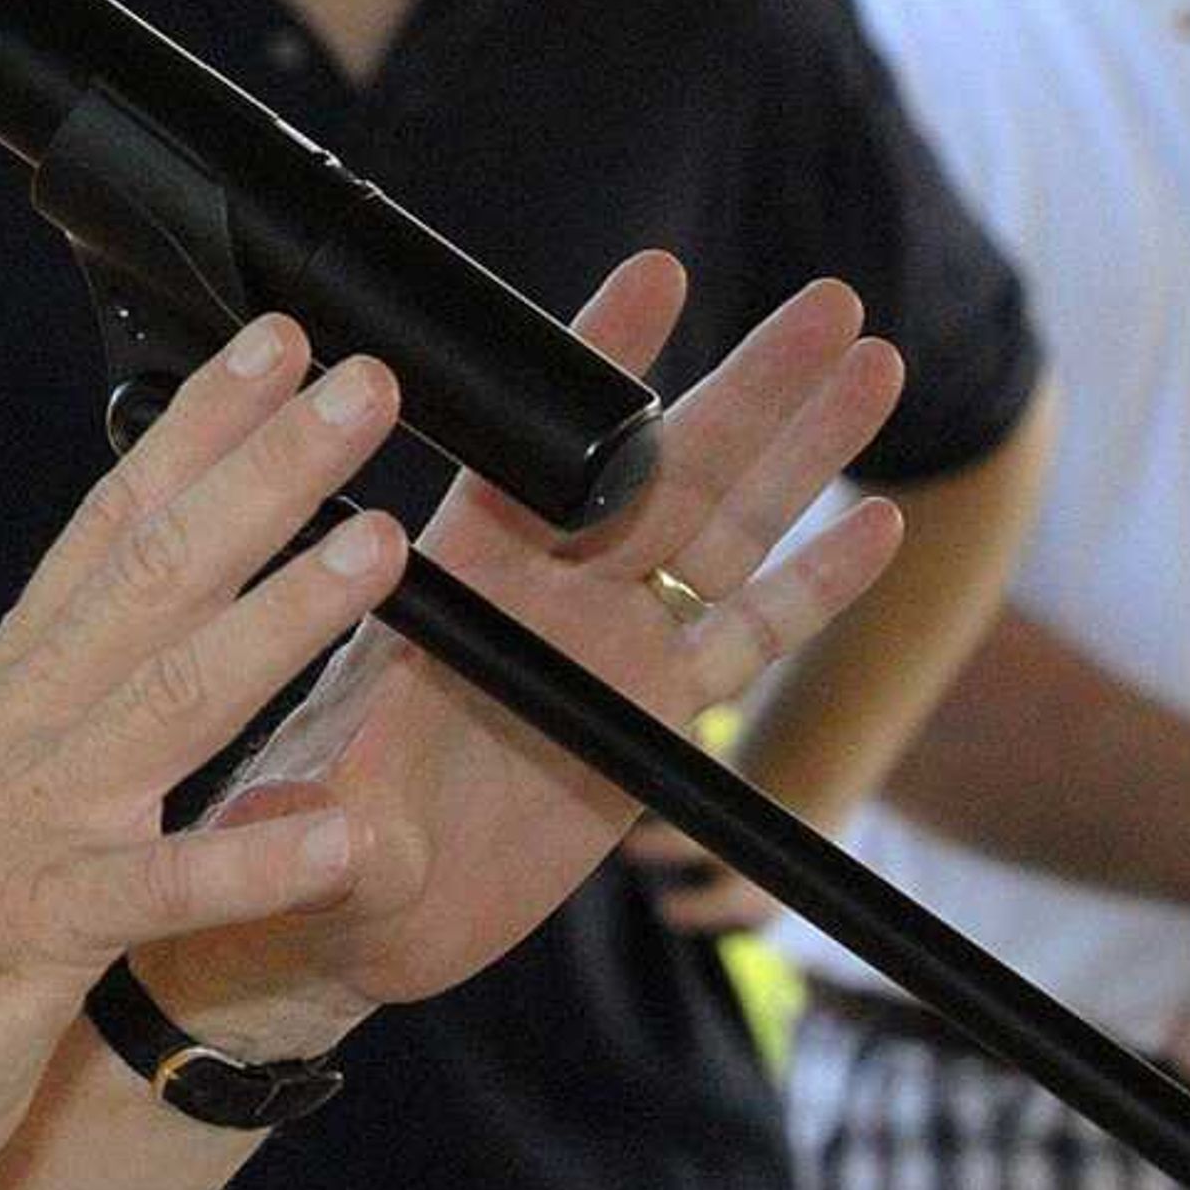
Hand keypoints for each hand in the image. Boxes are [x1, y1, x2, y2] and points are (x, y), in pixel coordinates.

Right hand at [0, 313, 418, 1189]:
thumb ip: (66, 704)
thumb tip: (152, 618)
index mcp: (9, 690)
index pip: (111, 526)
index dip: (196, 429)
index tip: (276, 342)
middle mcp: (20, 731)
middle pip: (157, 572)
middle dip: (266, 471)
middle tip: (363, 386)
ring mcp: (28, 826)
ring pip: (172, 696)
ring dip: (284, 616)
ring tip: (381, 546)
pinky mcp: (37, 937)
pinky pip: (160, 890)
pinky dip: (250, 857)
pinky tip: (339, 831)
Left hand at [141, 254, 904, 1046]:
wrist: (364, 913)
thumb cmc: (318, 841)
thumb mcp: (321, 829)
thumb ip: (334, 823)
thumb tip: (311, 825)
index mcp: (461, 574)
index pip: (534, 446)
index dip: (597, 363)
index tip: (658, 275)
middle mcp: (547, 590)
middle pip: (667, 466)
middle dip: (749, 382)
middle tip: (829, 301)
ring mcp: (609, 645)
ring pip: (726, 529)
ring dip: (802, 450)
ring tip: (876, 362)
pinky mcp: (655, 715)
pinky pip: (748, 637)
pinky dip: (815, 583)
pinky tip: (879, 524)